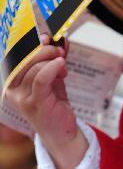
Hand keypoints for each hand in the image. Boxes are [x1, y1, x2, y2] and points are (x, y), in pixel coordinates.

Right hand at [3, 34, 86, 168]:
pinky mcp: (35, 103)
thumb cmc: (54, 103)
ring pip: (34, 67)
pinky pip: (41, 79)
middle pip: (24, 58)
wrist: (61, 131)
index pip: (15, 55)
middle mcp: (12, 88)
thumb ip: (54, 59)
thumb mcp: (53, 77)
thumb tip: (61, 39)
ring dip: (53, 61)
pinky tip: (61, 65)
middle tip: (59, 52)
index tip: (46, 38)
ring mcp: (22, 97)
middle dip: (44, 50)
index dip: (29, 43)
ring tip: (63, 66)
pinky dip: (52, 68)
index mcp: (12, 80)